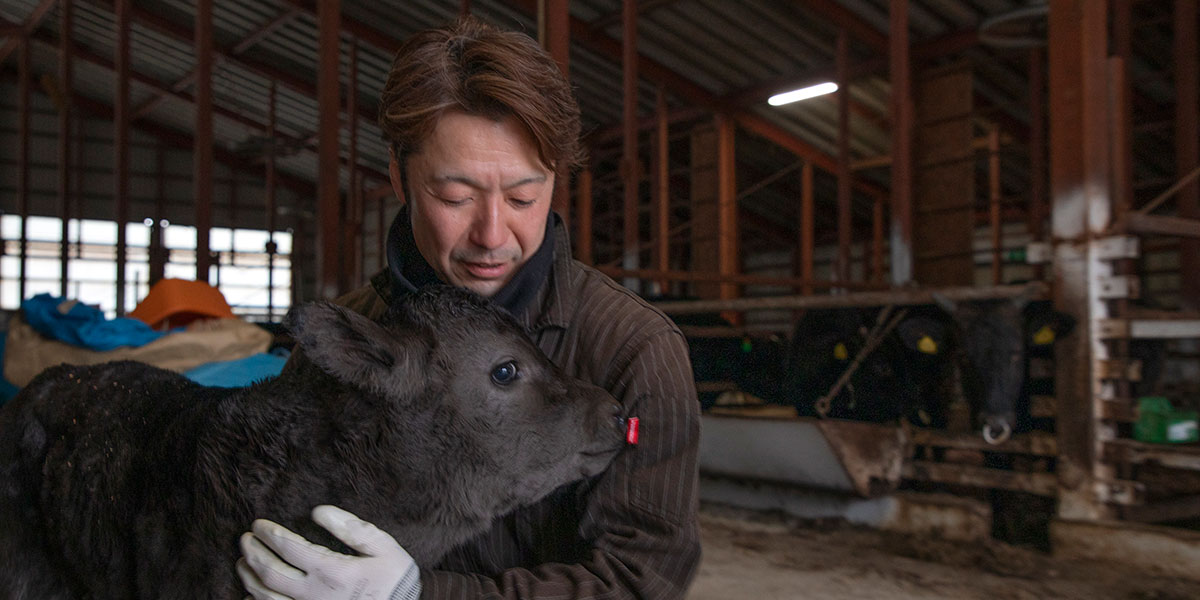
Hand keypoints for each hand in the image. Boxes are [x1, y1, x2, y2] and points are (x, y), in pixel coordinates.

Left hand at [237, 505, 420, 599]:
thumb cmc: (395, 577)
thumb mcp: (382, 546)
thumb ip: (350, 527)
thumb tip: (319, 511)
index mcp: (332, 571)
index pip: (289, 548)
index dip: (269, 534)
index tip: (258, 524)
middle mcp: (314, 593)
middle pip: (270, 572)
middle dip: (254, 553)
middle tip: (245, 539)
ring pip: (266, 597)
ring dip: (250, 578)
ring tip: (243, 562)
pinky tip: (251, 595)